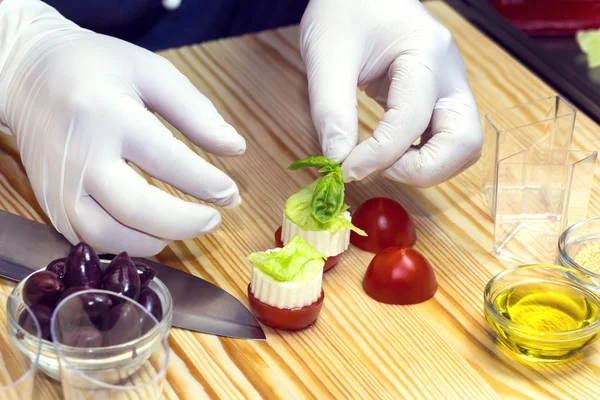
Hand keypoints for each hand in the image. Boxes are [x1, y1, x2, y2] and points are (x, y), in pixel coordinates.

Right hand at [0, 0, 244, 255]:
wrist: (27, 75)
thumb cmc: (96, 68)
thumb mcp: (150, 72)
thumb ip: (196, 111)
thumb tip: (236, 148)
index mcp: (107, 113)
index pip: (166, 159)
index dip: (205, 183)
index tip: (231, 193)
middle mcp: (79, 154)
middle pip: (135, 207)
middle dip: (183, 222)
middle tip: (215, 219)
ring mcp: (60, 184)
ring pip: (108, 236)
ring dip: (155, 241)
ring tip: (184, 226)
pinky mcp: (50, 204)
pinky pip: (90, 240)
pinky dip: (127, 245)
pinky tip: (151, 231)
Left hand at [300, 0, 482, 186]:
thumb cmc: (344, 9)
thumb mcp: (327, 55)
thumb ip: (331, 110)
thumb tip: (337, 161)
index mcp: (426, 53)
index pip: (411, 121)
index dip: (378, 156)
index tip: (345, 169)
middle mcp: (449, 74)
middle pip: (464, 142)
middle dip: (422, 169)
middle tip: (379, 170)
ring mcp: (449, 87)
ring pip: (461, 147)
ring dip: (426, 168)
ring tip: (382, 162)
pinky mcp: (439, 99)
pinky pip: (444, 140)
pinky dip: (421, 157)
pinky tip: (388, 153)